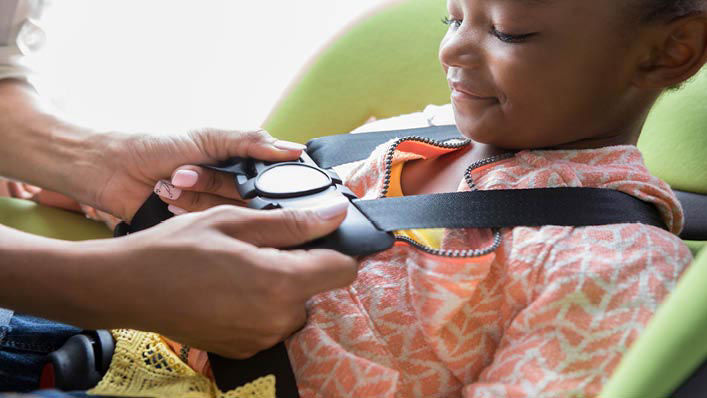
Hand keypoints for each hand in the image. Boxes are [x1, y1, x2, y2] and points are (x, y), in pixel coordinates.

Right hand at [78, 199, 355, 357]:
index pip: (342, 269)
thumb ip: (291, 222)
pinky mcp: (244, 349)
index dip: (337, 249)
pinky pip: (271, 323)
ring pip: (294, 306)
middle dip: (300, 266)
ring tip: (239, 268)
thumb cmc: (177, 247)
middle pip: (317, 288)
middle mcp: (278, 318)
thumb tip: (336, 213)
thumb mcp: (234, 221)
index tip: (319, 237)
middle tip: (261, 248)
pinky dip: (261, 306)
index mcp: (281, 281)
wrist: (127, 287)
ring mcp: (261, 338)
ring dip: (280, 287)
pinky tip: (229, 290)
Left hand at [89, 129, 305, 220]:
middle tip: (185, 171)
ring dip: (197, 194)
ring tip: (172, 179)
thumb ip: (251, 143)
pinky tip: (168, 198)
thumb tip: (293, 151)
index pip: (271, 177)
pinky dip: (187, 210)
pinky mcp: (197, 228)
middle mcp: (231, 189)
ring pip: (228, 212)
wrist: (112, 169)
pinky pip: (209, 227)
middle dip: (216, 183)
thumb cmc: (156, 146)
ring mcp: (214, 210)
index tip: (251, 178)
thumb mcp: (208, 138)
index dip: (268, 180)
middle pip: (250, 198)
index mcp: (239, 164)